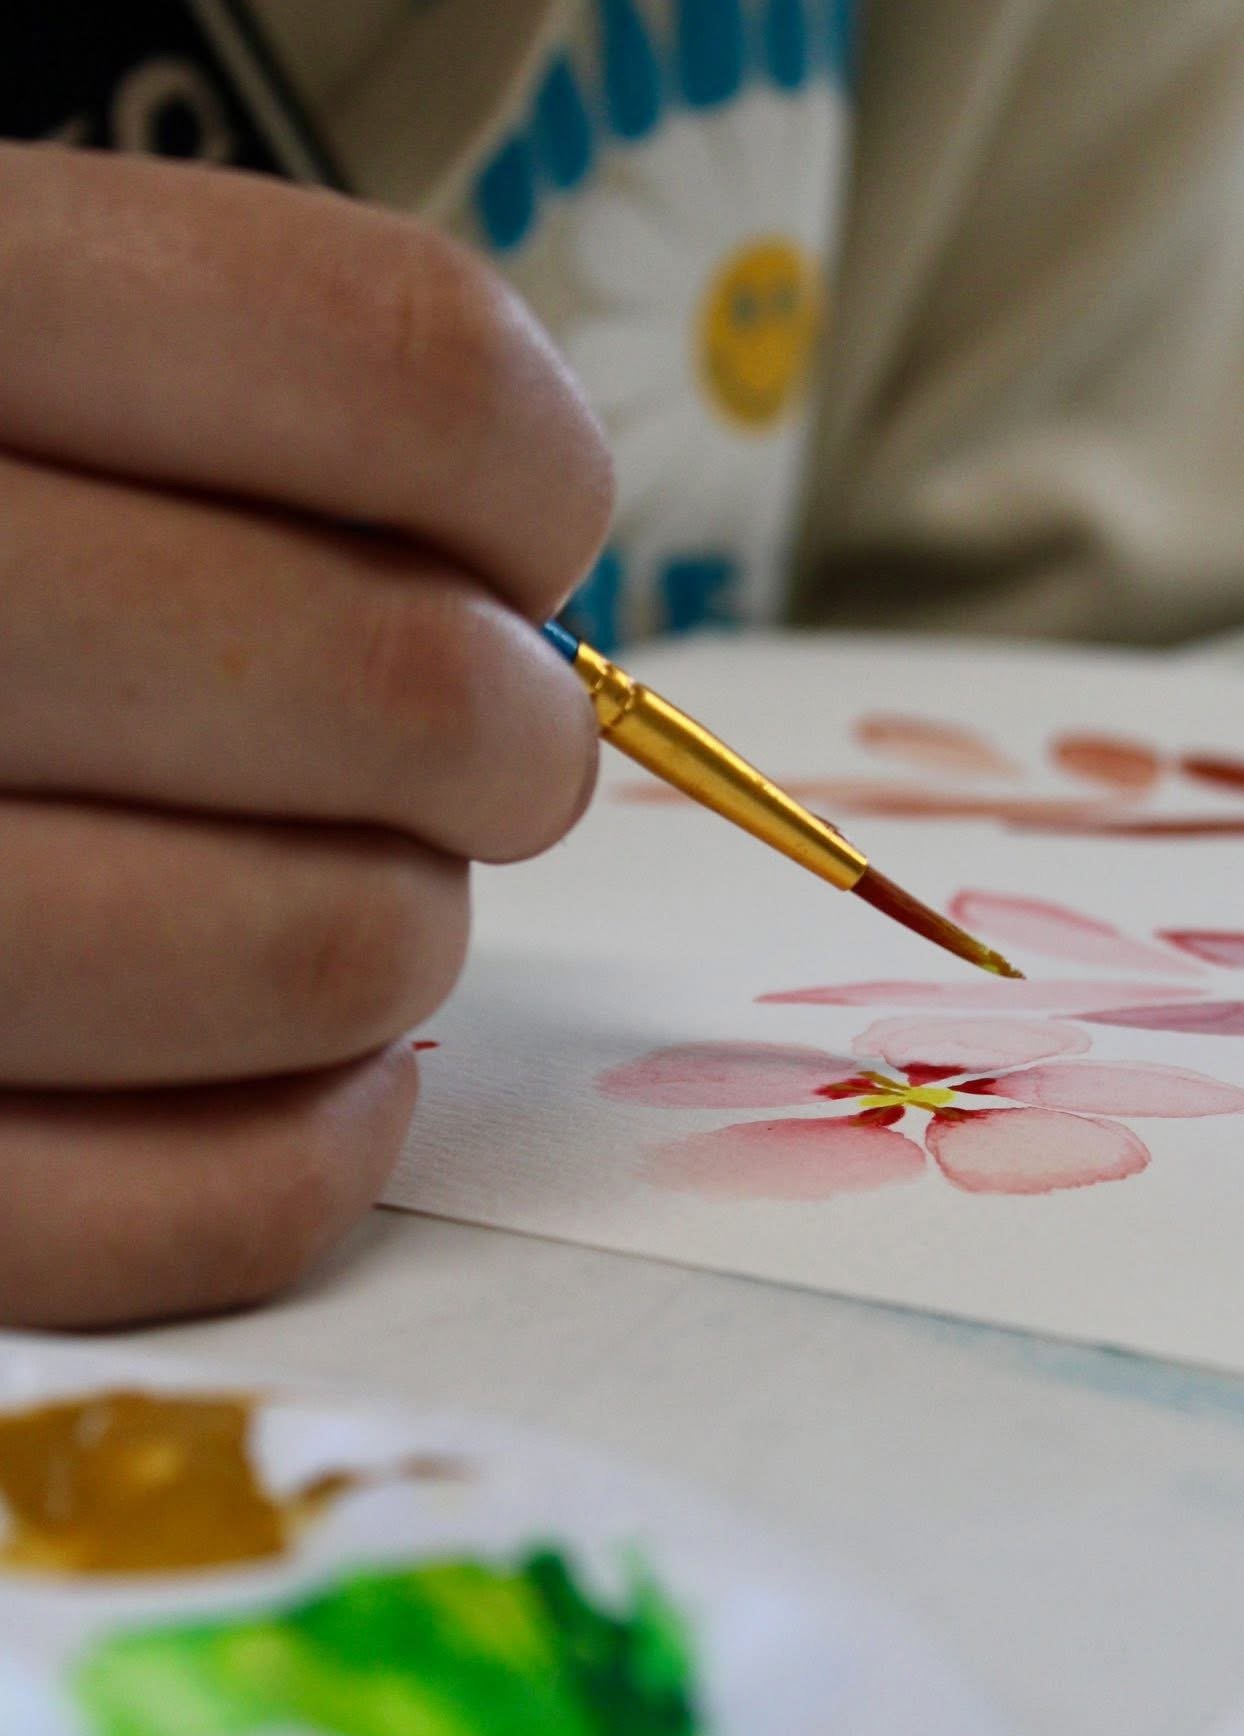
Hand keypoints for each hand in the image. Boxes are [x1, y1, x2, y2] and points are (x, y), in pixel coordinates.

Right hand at [0, 145, 611, 1326]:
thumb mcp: (23, 373)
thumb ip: (267, 425)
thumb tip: (536, 624)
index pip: (400, 368)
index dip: (536, 473)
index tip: (522, 538)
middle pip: (407, 688)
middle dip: (510, 739)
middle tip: (466, 751)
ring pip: (338, 958)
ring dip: (409, 935)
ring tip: (328, 891)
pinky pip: (232, 1204)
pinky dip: (329, 1142)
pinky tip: (309, 1072)